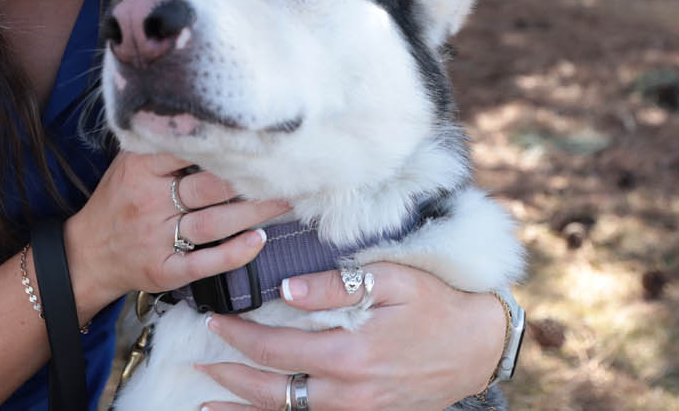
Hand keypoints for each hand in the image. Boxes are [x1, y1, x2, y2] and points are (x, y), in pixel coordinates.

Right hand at [64, 151, 289, 321]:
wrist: (86, 255)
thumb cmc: (118, 201)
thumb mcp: (128, 164)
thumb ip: (162, 144)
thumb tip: (210, 117)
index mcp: (140, 169)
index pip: (187, 149)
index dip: (226, 143)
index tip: (261, 135)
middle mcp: (148, 202)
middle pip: (208, 186)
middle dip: (251, 179)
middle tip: (288, 169)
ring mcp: (156, 238)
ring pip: (213, 222)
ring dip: (254, 212)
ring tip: (287, 200)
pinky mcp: (164, 270)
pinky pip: (204, 262)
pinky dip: (234, 253)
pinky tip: (259, 241)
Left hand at [197, 262, 506, 410]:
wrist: (477, 347)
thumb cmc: (436, 305)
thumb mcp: (391, 280)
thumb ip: (337, 286)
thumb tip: (285, 290)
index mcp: (349, 355)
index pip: (277, 349)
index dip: (241, 337)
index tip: (214, 324)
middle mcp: (348, 393)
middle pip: (273, 393)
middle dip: (232, 378)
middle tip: (200, 364)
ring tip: (210, 405)